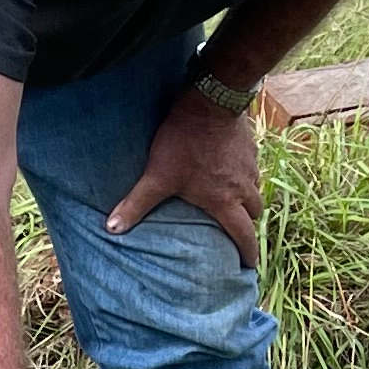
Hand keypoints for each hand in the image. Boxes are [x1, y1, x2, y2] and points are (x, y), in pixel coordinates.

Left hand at [108, 90, 264, 268]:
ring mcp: (250, 165)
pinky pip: (253, 168)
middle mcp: (243, 187)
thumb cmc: (184, 142)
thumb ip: (137, 203)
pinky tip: (232, 170)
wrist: (209, 102)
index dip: (247, 253)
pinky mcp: (250, 146)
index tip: (249, 266)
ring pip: (256, 190)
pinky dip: (245, 176)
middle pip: (255, 213)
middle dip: (248, 224)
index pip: (243, 235)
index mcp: (224, 201)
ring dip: (247, 199)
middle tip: (238, 230)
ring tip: (234, 201)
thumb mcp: (157, 175)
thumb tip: (112, 229)